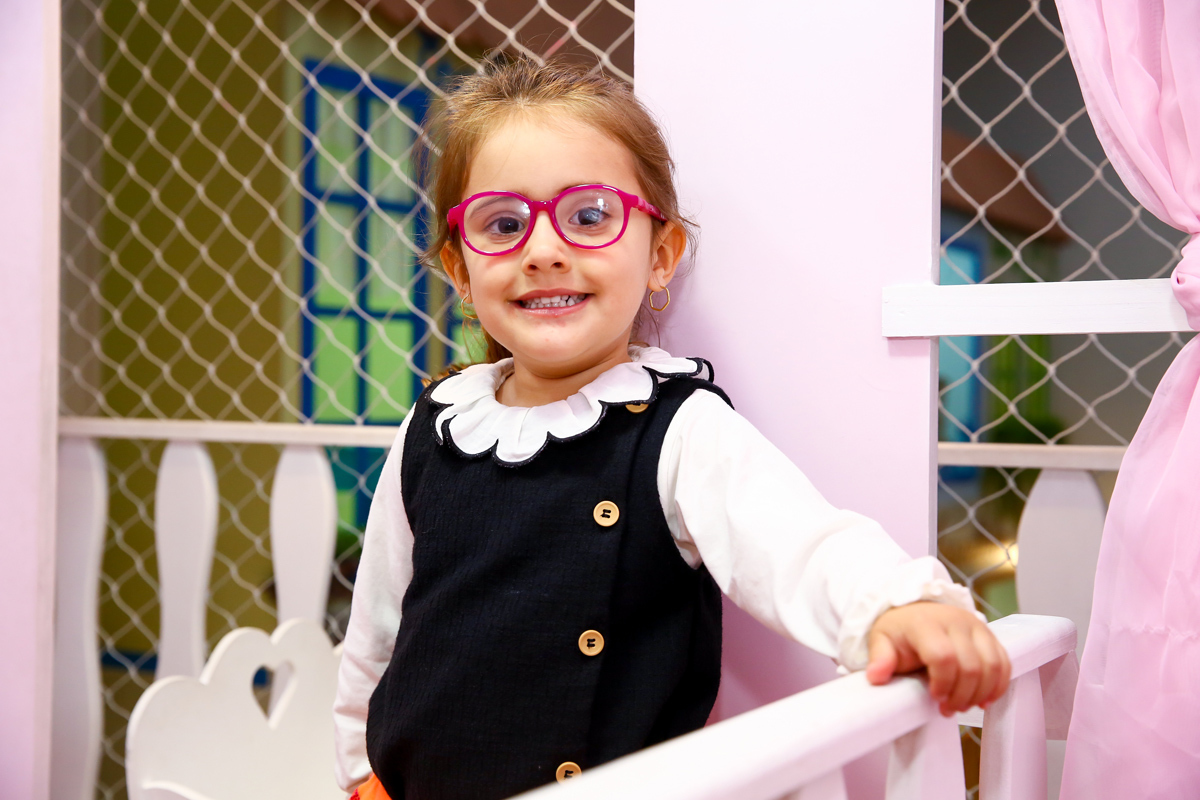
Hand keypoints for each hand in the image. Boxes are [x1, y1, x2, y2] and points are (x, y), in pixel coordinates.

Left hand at [865, 601, 1010, 715]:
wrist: (916, 609)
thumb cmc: (900, 629)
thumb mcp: (881, 639)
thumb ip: (880, 658)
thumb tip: (876, 678)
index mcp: (926, 623)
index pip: (943, 656)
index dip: (943, 683)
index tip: (935, 697)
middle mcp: (955, 621)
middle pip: (971, 665)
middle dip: (962, 695)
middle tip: (948, 708)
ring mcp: (976, 626)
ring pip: (992, 665)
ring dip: (981, 693)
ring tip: (964, 706)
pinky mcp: (989, 635)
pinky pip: (1004, 662)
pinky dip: (998, 684)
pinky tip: (984, 699)